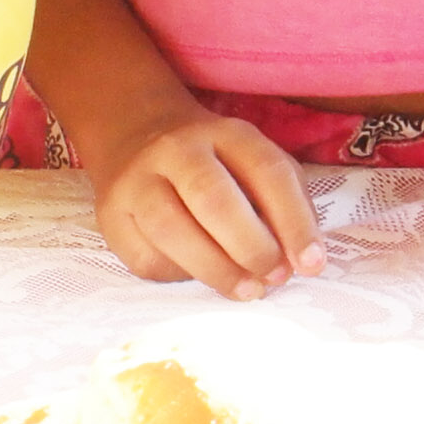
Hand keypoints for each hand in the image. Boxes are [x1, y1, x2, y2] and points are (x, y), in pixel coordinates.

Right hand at [89, 101, 321, 297]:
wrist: (136, 133)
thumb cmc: (215, 162)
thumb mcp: (254, 162)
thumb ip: (283, 203)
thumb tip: (301, 262)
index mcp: (226, 132)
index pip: (267, 171)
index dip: (294, 221)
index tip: (312, 264)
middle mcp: (177, 150)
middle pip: (213, 199)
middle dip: (251, 247)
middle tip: (274, 278)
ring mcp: (137, 181)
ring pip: (171, 229)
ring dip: (216, 270)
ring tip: (247, 291)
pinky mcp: (110, 215)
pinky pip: (146, 257)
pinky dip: (180, 276)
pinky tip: (200, 278)